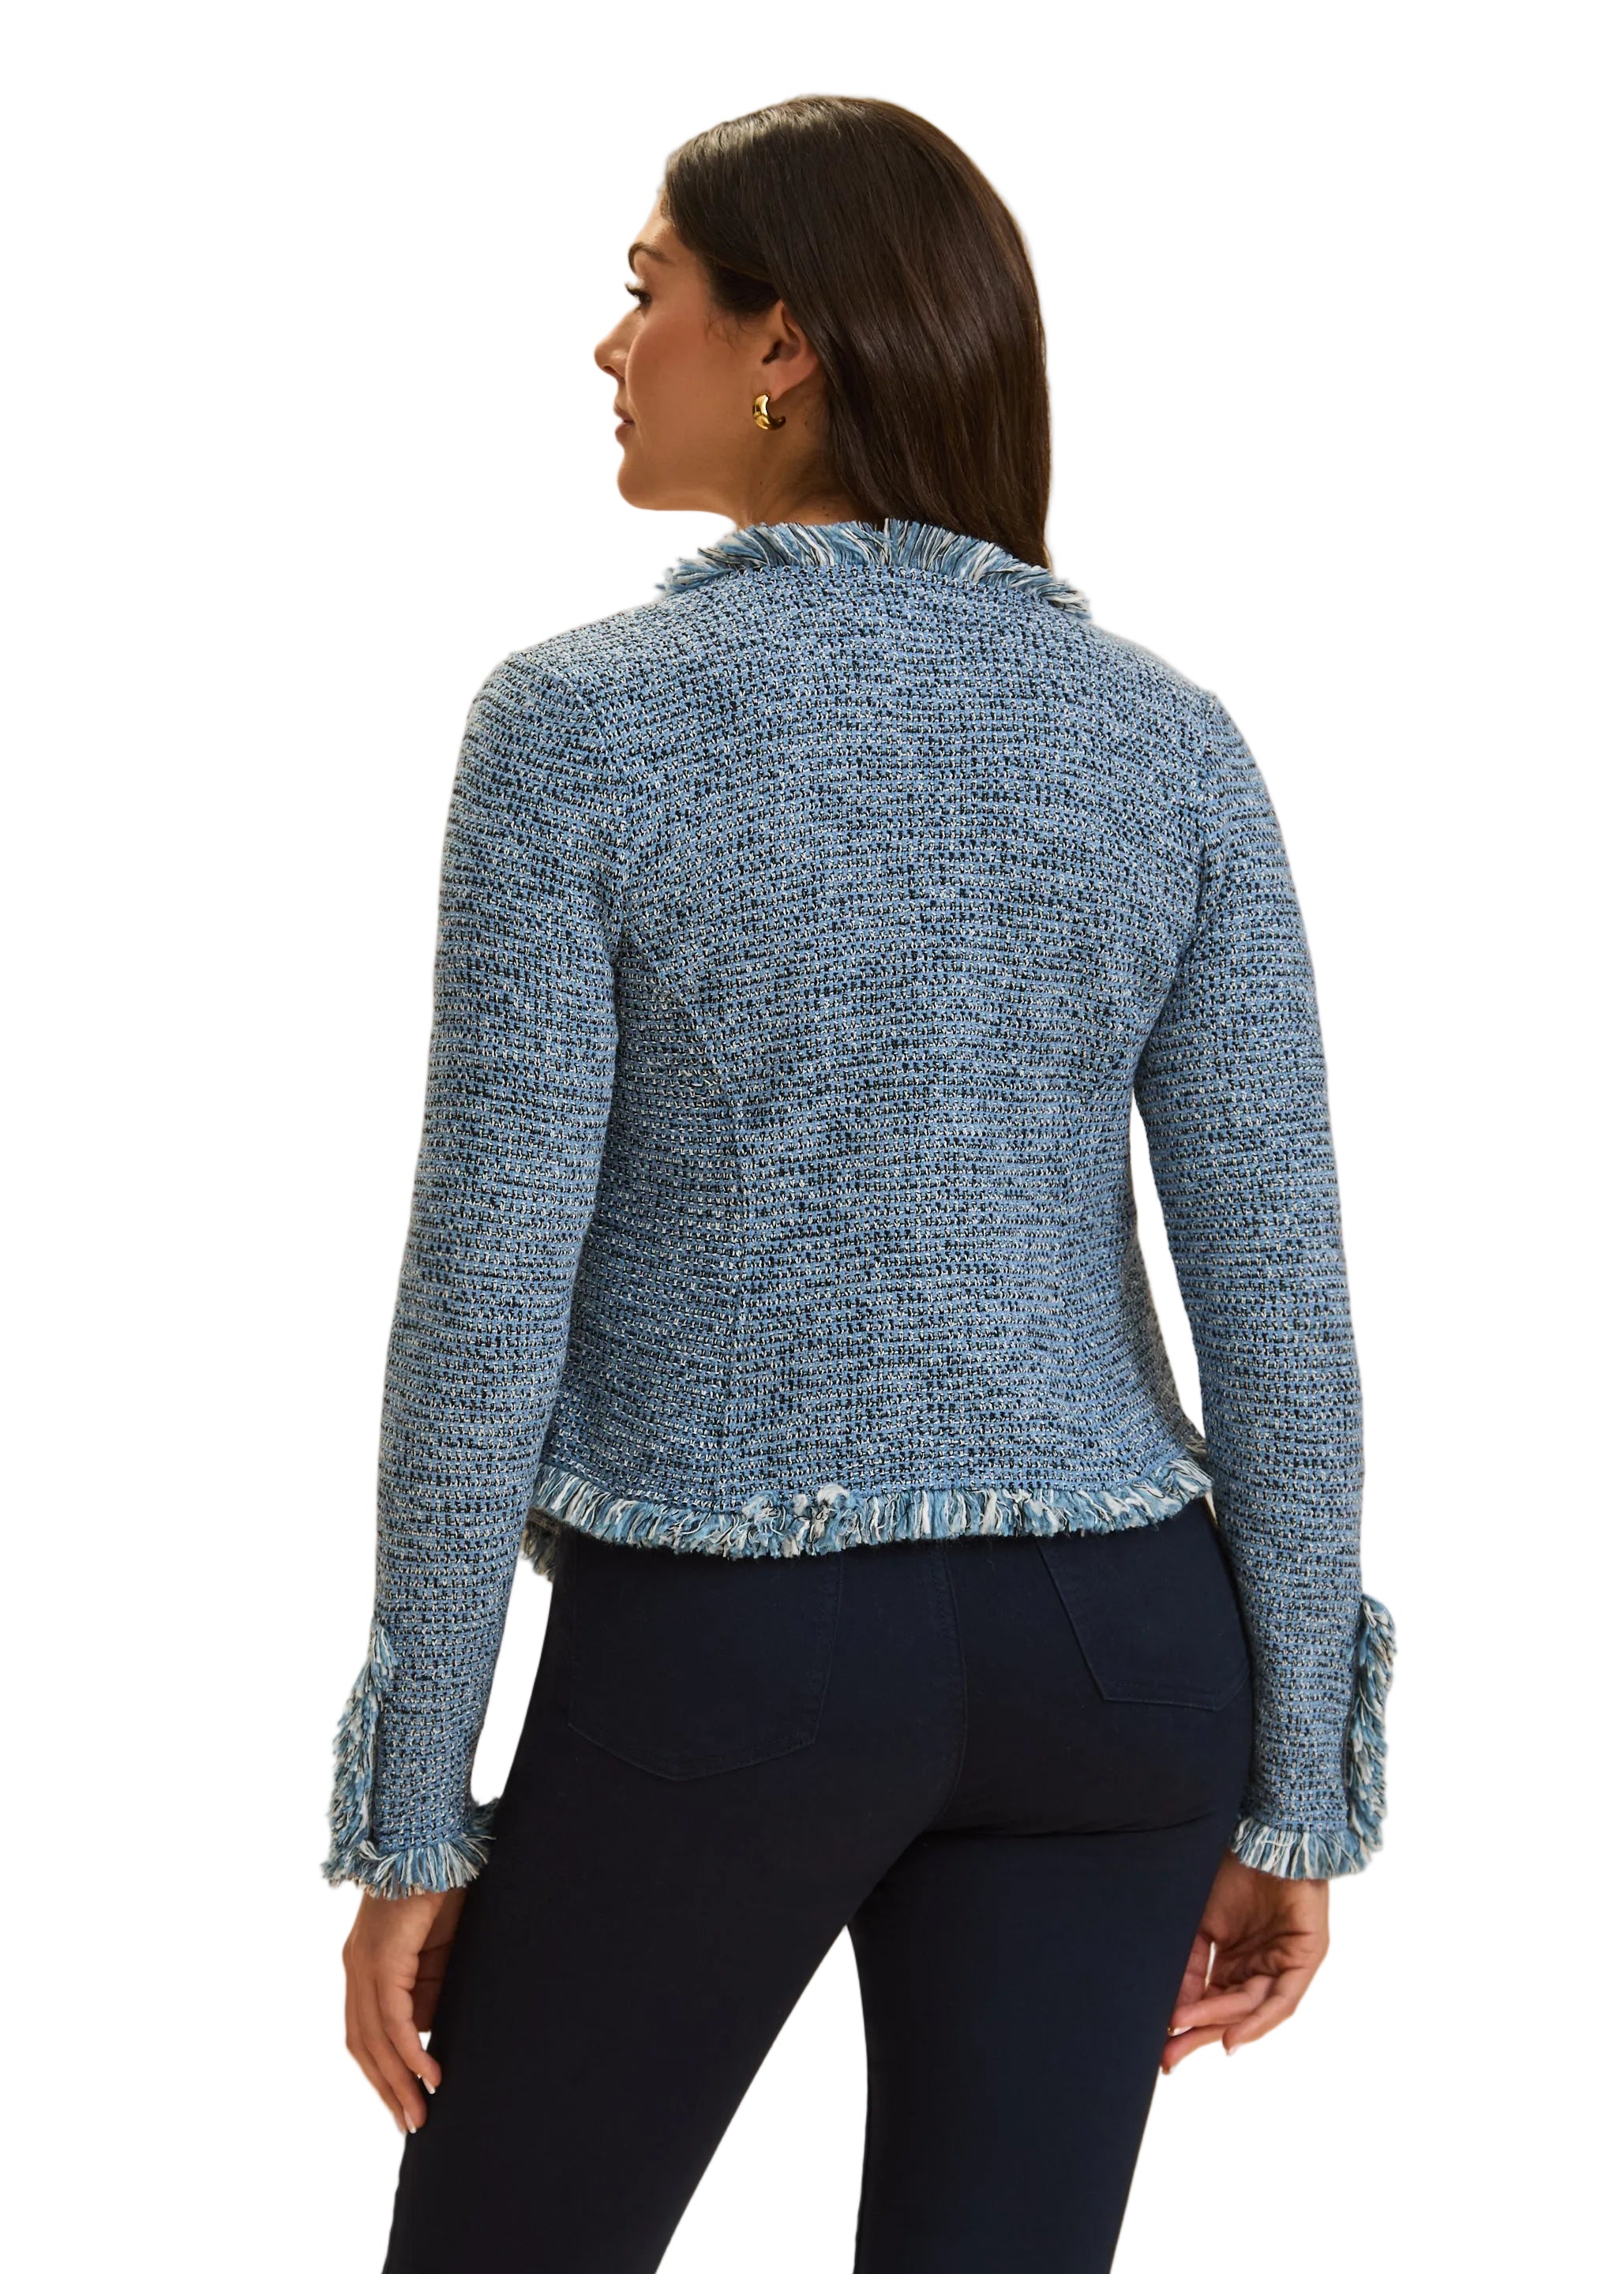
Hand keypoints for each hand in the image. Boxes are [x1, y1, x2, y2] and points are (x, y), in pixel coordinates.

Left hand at [342, 1885, 466, 2130]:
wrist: (435, 1844)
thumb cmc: (441, 1889)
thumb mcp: (439, 1951)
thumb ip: (429, 1987)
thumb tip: (428, 2033)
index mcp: (365, 1965)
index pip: (365, 2033)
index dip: (382, 2072)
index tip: (403, 2103)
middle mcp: (356, 1968)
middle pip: (363, 2045)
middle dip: (387, 2089)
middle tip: (411, 2124)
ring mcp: (364, 1963)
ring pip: (374, 2039)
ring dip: (397, 2081)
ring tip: (420, 2112)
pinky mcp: (382, 1959)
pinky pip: (392, 2018)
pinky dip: (409, 2051)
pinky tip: (428, 2074)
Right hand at [1162, 1851, 1328, 2071]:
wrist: (1263, 1832)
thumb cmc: (1229, 1867)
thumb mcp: (1198, 1921)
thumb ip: (1187, 1966)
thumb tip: (1170, 2014)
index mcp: (1231, 1958)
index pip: (1207, 1999)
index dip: (1184, 2023)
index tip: (1157, 2046)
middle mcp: (1258, 1965)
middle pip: (1229, 2012)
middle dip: (1197, 2035)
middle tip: (1168, 2060)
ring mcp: (1283, 1963)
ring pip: (1249, 2007)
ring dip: (1216, 2021)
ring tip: (1184, 2030)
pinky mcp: (1305, 1958)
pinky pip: (1282, 2000)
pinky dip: (1257, 2021)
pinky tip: (1232, 2037)